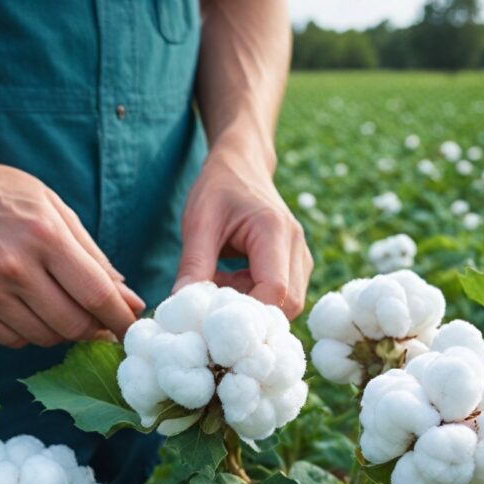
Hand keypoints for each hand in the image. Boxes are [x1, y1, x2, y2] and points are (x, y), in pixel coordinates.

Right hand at [0, 154, 143, 347]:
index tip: (133, 328)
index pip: (96, 294)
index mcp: (45, 237)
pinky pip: (14, 340)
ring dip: (64, 332)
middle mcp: (14, 267)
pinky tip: (32, 311)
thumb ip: (93, 257)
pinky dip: (32, 334)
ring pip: (45, 338)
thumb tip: (127, 298)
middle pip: (73, 325)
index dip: (120, 318)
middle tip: (100, 322)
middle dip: (95, 330)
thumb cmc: (6, 196)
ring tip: (63, 310)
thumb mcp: (56, 210)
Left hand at [175, 143, 311, 318]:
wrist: (242, 166)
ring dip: (248, 305)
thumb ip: (193, 265)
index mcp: (274, 231)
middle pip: (287, 305)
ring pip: (285, 305)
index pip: (275, 291)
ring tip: (218, 281)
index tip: (212, 318)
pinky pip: (281, 297)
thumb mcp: (198, 222)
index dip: (246, 314)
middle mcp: (297, 246)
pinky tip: (228, 279)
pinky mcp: (296, 266)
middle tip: (212, 300)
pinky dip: (252, 297)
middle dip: (249, 314)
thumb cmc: (219, 188)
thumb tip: (181, 306)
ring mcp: (301, 258)